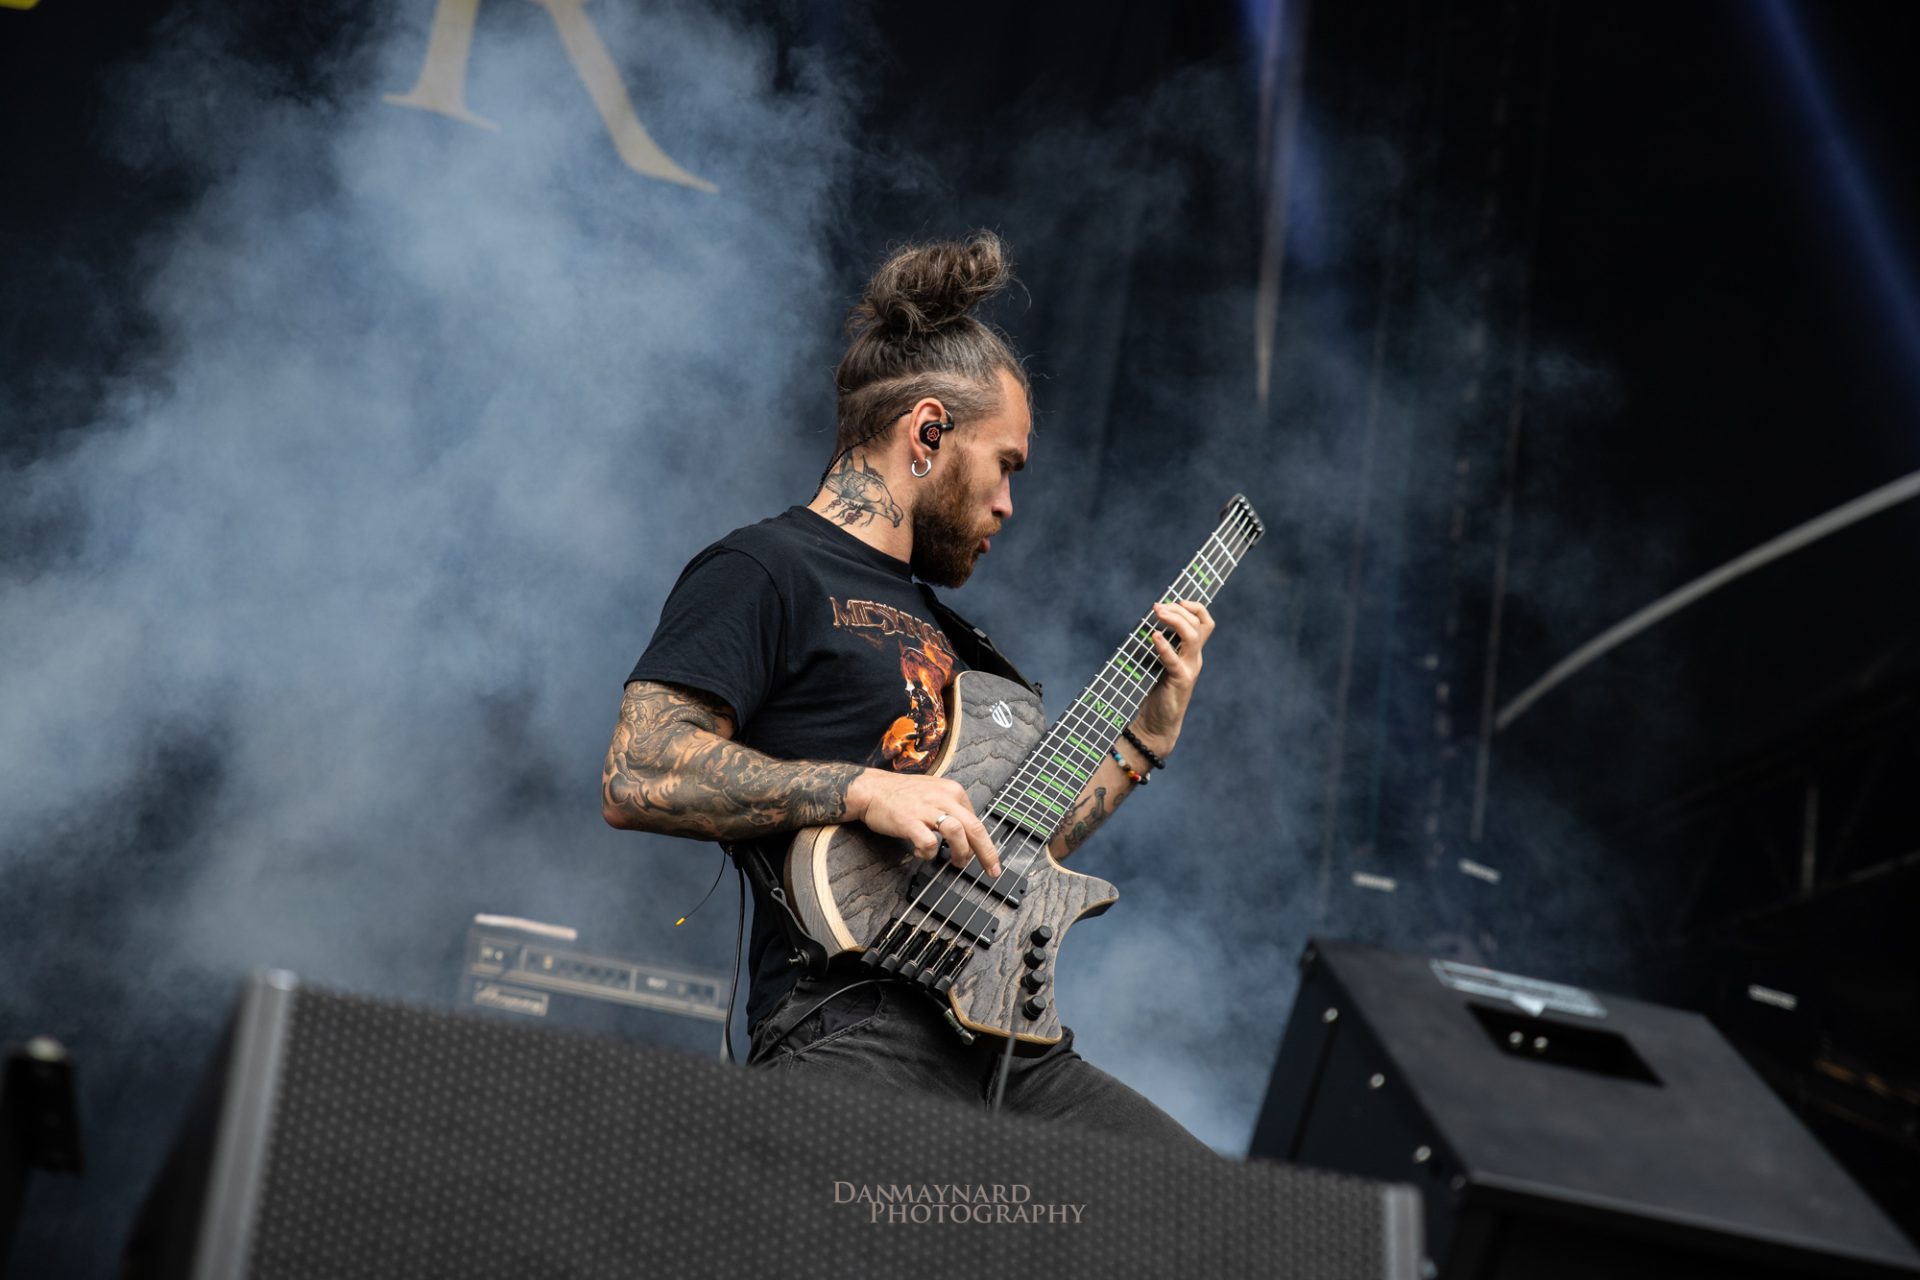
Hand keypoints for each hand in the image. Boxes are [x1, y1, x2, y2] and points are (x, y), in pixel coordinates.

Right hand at [847, 770, 1001, 876]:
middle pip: (975, 828)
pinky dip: (928, 854)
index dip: (983, 843)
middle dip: (987, 853)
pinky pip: (929, 843)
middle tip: (992, 870)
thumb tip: (968, 832)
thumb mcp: (934, 792)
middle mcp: (943, 798)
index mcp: (952, 791)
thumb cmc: (902, 794)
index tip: (986, 857)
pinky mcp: (909, 821)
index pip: (976, 820)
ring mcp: (926, 809)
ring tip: (956, 863)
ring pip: (957, 833)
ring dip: (961, 853)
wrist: (870, 789)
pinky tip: (920, 854)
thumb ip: (951, 808)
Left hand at [1134, 599, 1215, 754]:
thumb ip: (1159, 645)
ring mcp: (1189, 670)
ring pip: (1192, 637)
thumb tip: (1145, 622)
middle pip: (1199, 625)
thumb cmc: (1154, 692)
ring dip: (1175, 621)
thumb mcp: (1159, 663)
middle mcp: (1194, 659)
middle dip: (1179, 610)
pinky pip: (1174, 660)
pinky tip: (1153, 636)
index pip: (1204, 622)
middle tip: (1158, 606)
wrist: (1156, 725)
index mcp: (1191, 653)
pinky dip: (1164, 646)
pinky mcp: (1180, 682)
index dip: (1194, 606)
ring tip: (1158, 613)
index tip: (1175, 600)